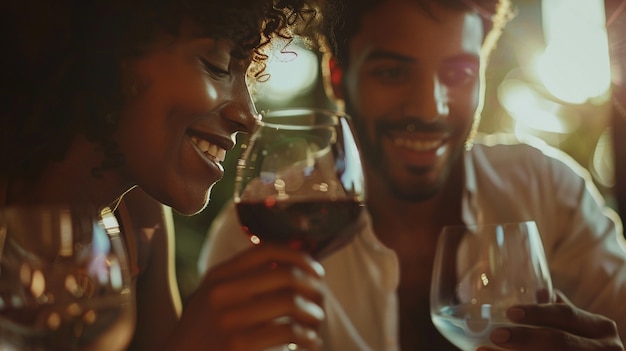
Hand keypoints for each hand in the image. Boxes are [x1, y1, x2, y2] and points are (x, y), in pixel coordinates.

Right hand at [166, 245, 325, 350]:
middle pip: (285, 274)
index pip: (266, 250)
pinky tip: (309, 342)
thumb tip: (291, 266)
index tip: (315, 269)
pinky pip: (288, 331)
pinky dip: (307, 336)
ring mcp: (229, 320)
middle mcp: (222, 293)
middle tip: (321, 299)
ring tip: (316, 323)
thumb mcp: (211, 300)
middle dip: (313, 286)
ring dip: (313, 313)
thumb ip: (241, 281)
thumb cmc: (202, 337)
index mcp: (218, 277)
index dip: (299, 255)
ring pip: (290, 301)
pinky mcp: (238, 345)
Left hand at [477, 290, 623, 350]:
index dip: (537, 313)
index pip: (566, 315)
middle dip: (525, 339)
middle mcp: (604, 349)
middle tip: (495, 335)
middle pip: (558, 342)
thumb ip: (560, 313)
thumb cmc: (586, 345)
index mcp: (600, 328)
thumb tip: (540, 291)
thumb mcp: (582, 327)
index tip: (509, 312)